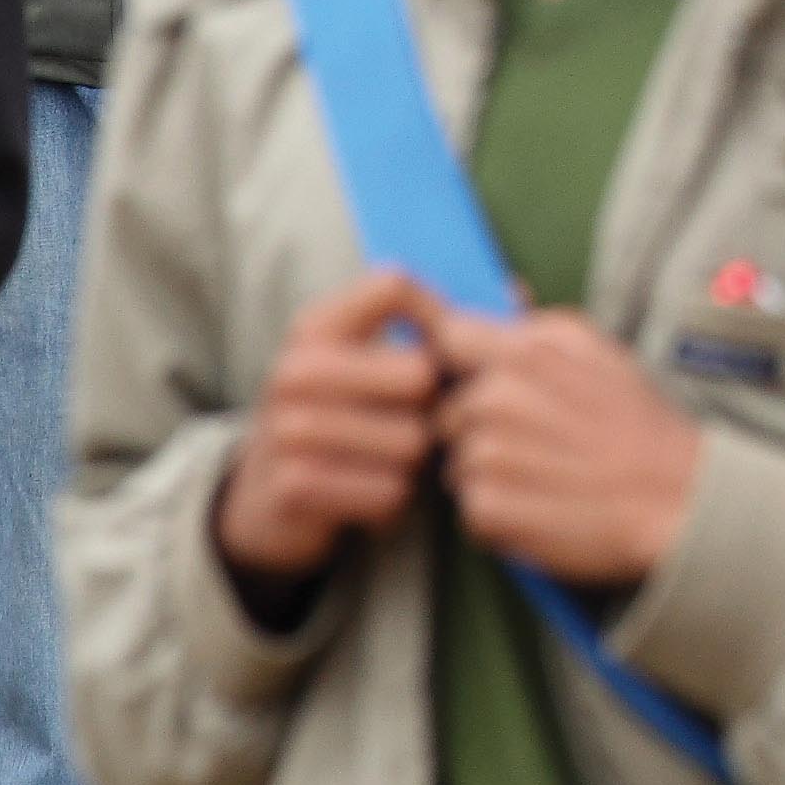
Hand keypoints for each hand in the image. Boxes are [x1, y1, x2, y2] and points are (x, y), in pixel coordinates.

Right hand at [215, 268, 444, 588]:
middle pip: (420, 375)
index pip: (395, 285)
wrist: (266, 497)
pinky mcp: (295, 485)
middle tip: (414, 421)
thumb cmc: (351, 414)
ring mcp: (287, 429)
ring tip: (389, 459)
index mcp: (316, 326)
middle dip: (435, 406)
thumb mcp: (372, 360)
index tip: (441, 348)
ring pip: (412, 441)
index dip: (439, 319)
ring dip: (416, 460)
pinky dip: (394, 499)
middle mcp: (293, 370)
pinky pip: (391, 491)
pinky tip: (371, 493)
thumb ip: (441, 322)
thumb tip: (518, 289)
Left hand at [427, 302, 705, 589]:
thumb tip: (507, 291)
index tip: (470, 373)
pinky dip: (498, 510)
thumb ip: (545, 323)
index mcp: (524, 354)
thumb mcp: (604, 353)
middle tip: (535, 441)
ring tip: (544, 474)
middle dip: (479, 425)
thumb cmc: (641, 425)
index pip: (446, 336)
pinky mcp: (488, 508)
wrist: (678, 498)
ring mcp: (488, 456)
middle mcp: (496, 400)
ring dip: (489, 471)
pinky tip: (542, 504)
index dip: (456, 356)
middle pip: (449, 409)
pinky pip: (470, 506)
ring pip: (457, 460)